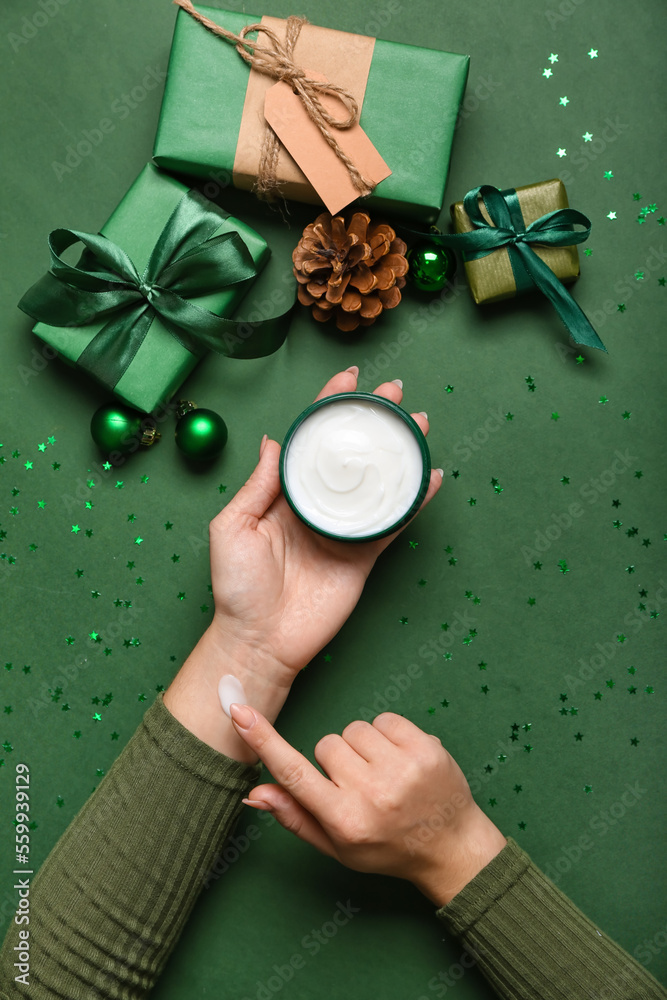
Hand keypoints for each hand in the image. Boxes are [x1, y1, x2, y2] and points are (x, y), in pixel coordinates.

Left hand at [164, 367, 441, 761]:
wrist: (258, 640)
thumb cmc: (236, 586)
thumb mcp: (232, 526)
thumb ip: (257, 485)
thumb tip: (273, 440)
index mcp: (284, 494)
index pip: (309, 441)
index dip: (328, 407)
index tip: (348, 378)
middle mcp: (317, 506)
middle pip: (350, 454)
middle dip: (372, 420)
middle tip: (393, 392)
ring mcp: (343, 531)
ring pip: (377, 482)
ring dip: (399, 452)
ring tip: (418, 424)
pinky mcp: (363, 557)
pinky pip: (393, 523)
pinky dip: (413, 501)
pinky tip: (430, 477)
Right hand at [229, 705, 506, 905]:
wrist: (451, 847)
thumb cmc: (386, 848)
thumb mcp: (336, 847)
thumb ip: (294, 817)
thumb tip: (253, 793)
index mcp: (345, 820)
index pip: (294, 772)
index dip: (263, 740)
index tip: (239, 711)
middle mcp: (373, 794)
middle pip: (327, 744)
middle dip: (336, 759)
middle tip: (359, 783)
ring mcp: (403, 769)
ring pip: (354, 729)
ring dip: (362, 747)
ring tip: (382, 773)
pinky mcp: (426, 748)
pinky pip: (384, 719)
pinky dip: (387, 735)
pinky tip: (399, 760)